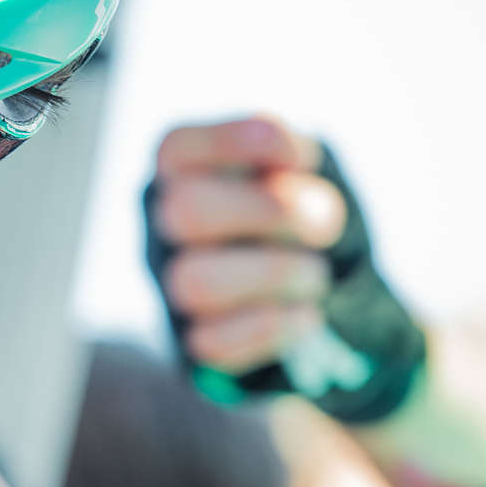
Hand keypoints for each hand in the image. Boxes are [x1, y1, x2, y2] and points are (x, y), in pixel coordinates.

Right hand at [144, 116, 424, 421]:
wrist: (322, 288)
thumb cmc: (303, 214)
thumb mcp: (305, 171)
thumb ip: (295, 163)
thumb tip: (293, 175)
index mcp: (181, 175)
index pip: (175, 148)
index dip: (233, 143)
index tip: (300, 157)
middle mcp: (164, 228)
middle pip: (183, 212)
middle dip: (266, 213)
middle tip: (320, 225)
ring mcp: (171, 287)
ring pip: (194, 283)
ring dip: (274, 275)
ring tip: (317, 275)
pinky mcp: (191, 342)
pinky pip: (213, 343)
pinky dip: (272, 327)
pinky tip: (307, 314)